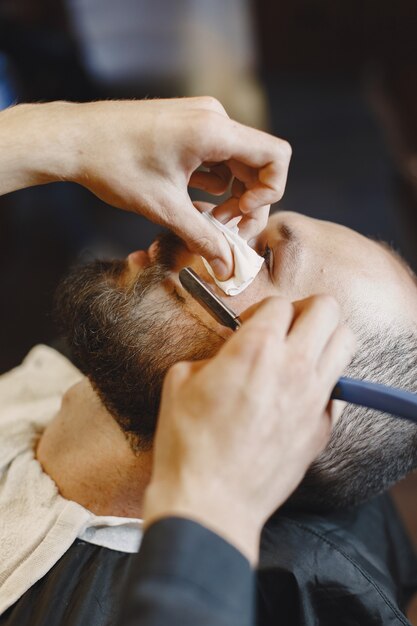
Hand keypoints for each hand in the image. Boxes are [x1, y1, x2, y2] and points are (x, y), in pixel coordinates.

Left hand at [0, 99, 290, 279]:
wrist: (74, 139)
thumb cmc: (113, 164)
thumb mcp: (164, 208)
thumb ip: (203, 239)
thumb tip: (227, 268)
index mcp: (214, 131)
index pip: (275, 155)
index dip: (271, 190)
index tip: (243, 214)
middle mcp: (213, 118)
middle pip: (257, 163)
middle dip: (247, 201)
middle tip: (226, 232)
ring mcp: (199, 119)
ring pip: (235, 163)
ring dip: (228, 195)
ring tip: (205, 221)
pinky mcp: (187, 126)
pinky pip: (215, 156)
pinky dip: (212, 182)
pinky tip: (192, 202)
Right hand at [144, 295, 355, 563]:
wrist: (210, 501)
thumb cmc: (188, 444)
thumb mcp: (179, 381)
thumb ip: (211, 356)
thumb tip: (227, 356)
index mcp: (254, 349)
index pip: (280, 303)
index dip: (263, 310)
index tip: (251, 325)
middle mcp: (293, 367)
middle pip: (327, 310)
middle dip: (307, 310)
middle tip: (287, 326)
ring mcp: (314, 398)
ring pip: (345, 342)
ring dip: (325, 337)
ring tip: (303, 351)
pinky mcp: (322, 427)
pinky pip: (338, 387)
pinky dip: (324, 379)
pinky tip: (299, 393)